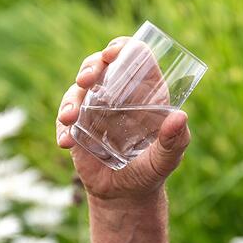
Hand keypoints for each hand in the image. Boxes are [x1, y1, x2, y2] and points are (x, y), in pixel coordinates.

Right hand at [55, 37, 190, 201]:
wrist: (126, 194)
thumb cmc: (153, 169)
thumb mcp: (168, 158)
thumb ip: (175, 140)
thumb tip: (180, 117)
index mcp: (145, 90)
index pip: (134, 55)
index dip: (123, 47)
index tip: (113, 54)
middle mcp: (118, 93)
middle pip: (101, 64)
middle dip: (91, 66)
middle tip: (86, 80)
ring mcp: (95, 107)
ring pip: (78, 88)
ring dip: (70, 99)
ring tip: (69, 118)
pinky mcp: (77, 125)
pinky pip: (64, 118)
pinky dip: (62, 127)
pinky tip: (66, 142)